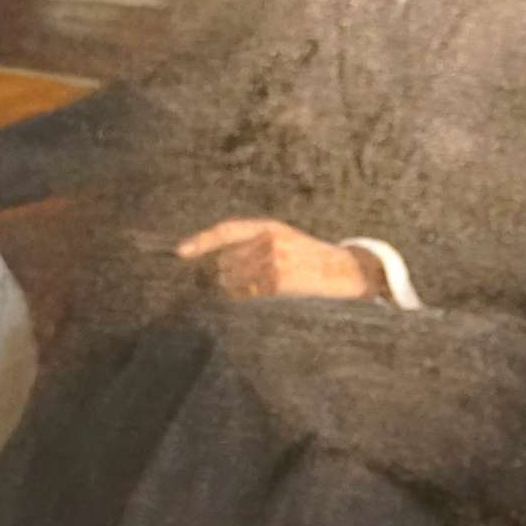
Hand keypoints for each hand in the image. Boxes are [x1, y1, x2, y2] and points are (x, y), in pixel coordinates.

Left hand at [176, 218, 380, 301]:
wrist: (344, 272)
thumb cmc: (311, 258)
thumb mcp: (285, 239)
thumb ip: (254, 243)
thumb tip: (216, 262)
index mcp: (270, 226)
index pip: (227, 230)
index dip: (202, 240)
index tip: (181, 252)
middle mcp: (270, 241)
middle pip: (225, 260)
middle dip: (221, 274)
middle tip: (223, 285)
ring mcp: (273, 262)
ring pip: (233, 279)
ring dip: (232, 289)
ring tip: (251, 291)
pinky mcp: (278, 282)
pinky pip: (248, 294)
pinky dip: (246, 298)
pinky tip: (259, 298)